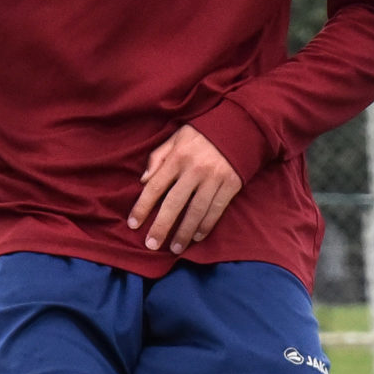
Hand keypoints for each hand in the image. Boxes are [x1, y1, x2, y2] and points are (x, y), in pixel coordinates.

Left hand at [128, 125, 242, 253]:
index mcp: (178, 157)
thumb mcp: (176, 137)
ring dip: (184, 232)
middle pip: (174, 203)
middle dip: (161, 226)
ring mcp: (214, 178)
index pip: (155, 186)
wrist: (240, 125)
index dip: (143, 206)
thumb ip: (158, 157)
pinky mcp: (231, 184)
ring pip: (196, 211)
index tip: (133, 223)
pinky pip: (216, 209)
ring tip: (175, 248)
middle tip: (151, 244)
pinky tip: (197, 237)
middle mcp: (194, 169)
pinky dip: (206, 225)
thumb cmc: (203, 133)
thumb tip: (143, 180)